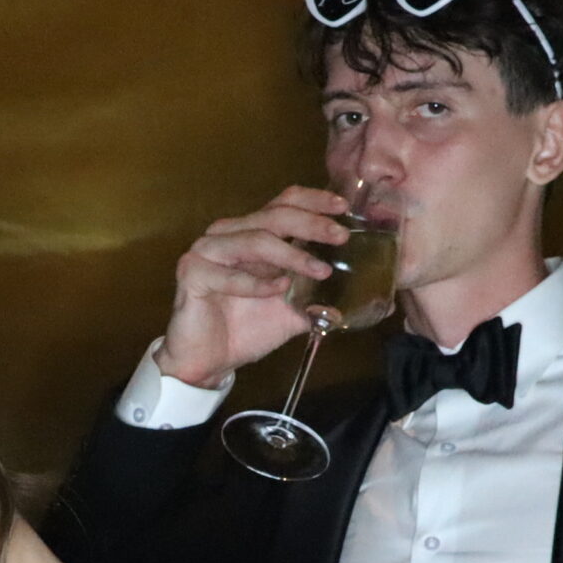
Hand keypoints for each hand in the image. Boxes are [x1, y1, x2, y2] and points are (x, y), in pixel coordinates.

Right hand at [154, 186, 351, 391]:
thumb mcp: (292, 309)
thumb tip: (370, 300)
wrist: (208, 362)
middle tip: (340, 236)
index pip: (283, 203)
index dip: (314, 201)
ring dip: (291, 254)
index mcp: (251, 233)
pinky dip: (257, 283)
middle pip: (274, 215)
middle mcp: (228, 234)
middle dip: (311, 224)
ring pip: (255, 240)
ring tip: (320, 271)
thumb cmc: (246, 329)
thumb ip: (321, 295)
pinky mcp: (192, 273)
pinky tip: (277, 290)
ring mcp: (207, 251)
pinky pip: (229, 274)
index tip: (343, 208)